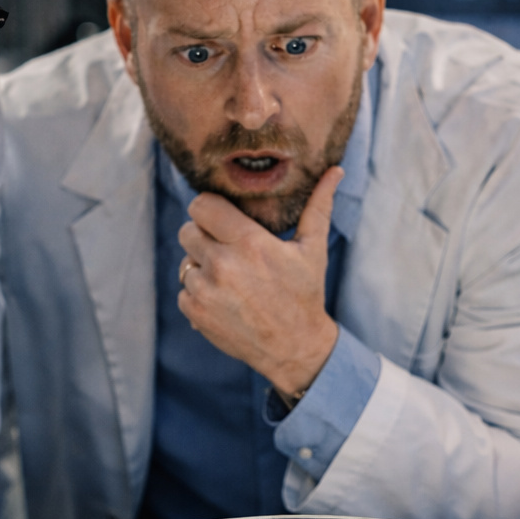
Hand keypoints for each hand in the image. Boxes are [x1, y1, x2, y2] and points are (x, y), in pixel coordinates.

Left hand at [177, 167, 343, 396]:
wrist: (294, 348)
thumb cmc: (305, 294)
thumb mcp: (313, 249)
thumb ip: (318, 206)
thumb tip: (336, 170)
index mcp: (248, 242)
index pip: (202, 205)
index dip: (211, 209)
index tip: (223, 218)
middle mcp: (222, 264)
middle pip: (188, 229)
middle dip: (205, 235)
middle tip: (227, 248)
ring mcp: (205, 290)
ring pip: (185, 260)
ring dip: (202, 266)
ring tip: (230, 277)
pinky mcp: (195, 312)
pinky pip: (183, 289)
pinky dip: (199, 293)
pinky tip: (225, 299)